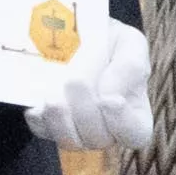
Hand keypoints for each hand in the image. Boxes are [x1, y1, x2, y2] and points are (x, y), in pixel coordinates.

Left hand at [27, 13, 153, 153]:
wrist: (75, 34)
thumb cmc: (110, 44)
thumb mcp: (129, 44)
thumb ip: (129, 68)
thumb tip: (109, 94)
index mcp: (133, 113)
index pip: (135, 135)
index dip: (122, 122)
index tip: (110, 99)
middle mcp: (105, 130)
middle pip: (98, 138)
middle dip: (85, 110)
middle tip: (75, 80)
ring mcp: (75, 131)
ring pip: (69, 140)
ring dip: (60, 117)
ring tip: (54, 94)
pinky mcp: (47, 126)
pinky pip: (42, 130)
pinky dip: (40, 114)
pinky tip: (40, 96)